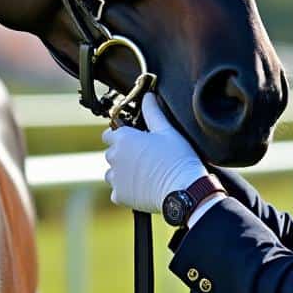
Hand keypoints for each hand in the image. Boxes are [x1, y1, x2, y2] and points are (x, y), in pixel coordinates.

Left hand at [102, 93, 206, 213]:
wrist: (183, 190)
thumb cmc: (177, 158)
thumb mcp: (167, 130)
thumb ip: (153, 111)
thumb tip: (148, 96)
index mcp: (123, 139)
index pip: (109, 134)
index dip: (121, 135)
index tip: (134, 139)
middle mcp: (114, 157)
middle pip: (112, 153)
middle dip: (124, 154)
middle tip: (146, 156)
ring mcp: (115, 178)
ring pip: (113, 173)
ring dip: (123, 172)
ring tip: (145, 173)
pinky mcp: (119, 196)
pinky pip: (118, 191)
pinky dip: (127, 190)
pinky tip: (144, 186)